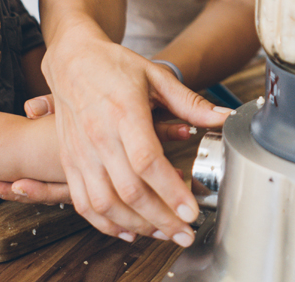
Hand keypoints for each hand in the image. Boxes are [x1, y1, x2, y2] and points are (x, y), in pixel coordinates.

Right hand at [41, 31, 230, 245]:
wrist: (71, 59)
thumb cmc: (114, 66)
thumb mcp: (156, 76)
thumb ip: (190, 103)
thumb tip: (224, 117)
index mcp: (124, 112)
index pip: (147, 162)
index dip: (170, 191)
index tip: (190, 211)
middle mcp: (99, 136)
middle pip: (129, 190)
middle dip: (160, 219)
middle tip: (185, 233)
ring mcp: (81, 152)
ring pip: (105, 203)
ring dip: (135, 225)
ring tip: (163, 234)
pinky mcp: (70, 162)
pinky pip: (83, 202)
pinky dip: (104, 223)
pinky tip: (128, 230)